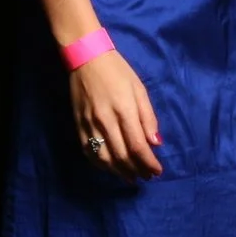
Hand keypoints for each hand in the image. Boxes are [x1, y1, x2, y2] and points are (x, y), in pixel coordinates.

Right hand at [70, 50, 161, 180]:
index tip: (157, 171)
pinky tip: (111, 168)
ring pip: (105, 159)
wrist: (86, 58)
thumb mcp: (140, 89)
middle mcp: (106, 121)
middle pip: (122, 156)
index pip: (138, 146)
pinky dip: (101, 165)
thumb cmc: (118, 72)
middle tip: (147, 176)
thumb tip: (156, 143)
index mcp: (124, 110)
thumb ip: (148, 118)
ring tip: (131, 177)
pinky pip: (88, 152)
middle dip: (137, 171)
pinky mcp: (78, 126)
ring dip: (119, 172)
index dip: (149, 163)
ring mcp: (89, 125)